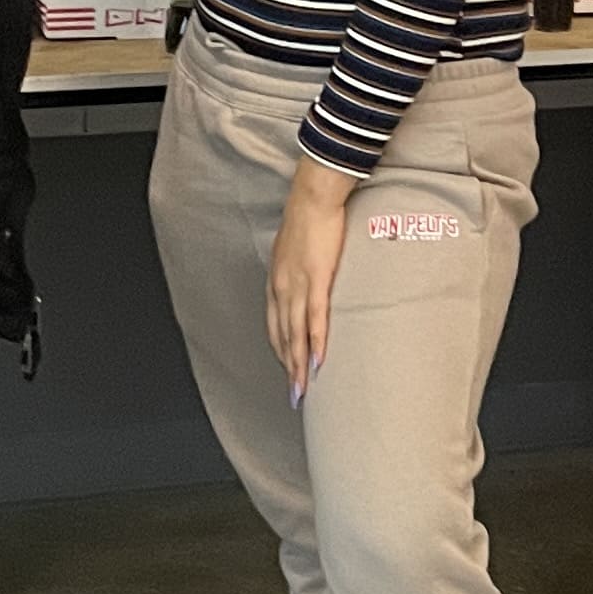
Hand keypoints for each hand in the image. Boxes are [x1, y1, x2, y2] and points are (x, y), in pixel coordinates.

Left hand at [266, 160, 354, 398]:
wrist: (313, 198)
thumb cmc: (307, 219)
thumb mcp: (295, 248)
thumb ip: (297, 267)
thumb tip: (305, 275)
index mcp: (276, 281)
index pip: (275, 325)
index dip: (280, 350)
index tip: (286, 369)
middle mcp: (281, 289)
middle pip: (283, 337)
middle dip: (288, 369)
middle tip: (294, 396)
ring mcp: (298, 286)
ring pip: (296, 335)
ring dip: (298, 365)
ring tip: (303, 389)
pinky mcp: (317, 280)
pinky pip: (315, 319)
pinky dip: (315, 342)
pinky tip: (317, 361)